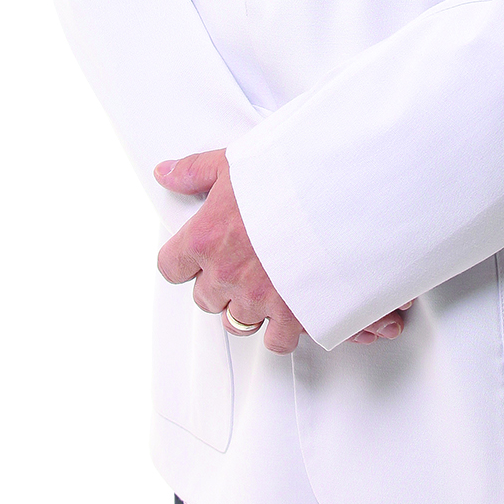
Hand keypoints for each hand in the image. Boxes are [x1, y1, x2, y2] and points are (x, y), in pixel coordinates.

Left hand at [154, 150, 412, 349]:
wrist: (339, 195)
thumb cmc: (289, 176)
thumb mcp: (234, 162)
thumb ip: (194, 171)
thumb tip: (164, 173)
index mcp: (205, 239)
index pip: (171, 266)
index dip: (184, 260)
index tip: (197, 253)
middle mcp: (226, 275)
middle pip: (205, 298)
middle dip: (219, 283)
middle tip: (241, 262)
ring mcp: (258, 299)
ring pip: (237, 321)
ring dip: (248, 306)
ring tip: (266, 283)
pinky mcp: (292, 316)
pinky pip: (275, 340)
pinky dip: (281, 329)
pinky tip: (290, 307)